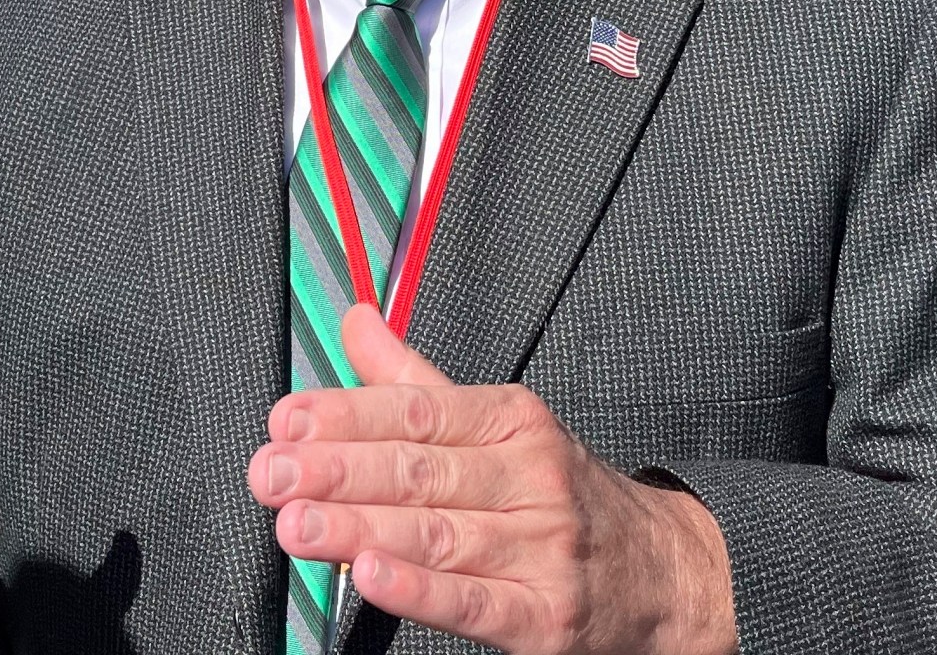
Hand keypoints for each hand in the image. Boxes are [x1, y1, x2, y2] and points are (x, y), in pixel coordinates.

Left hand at [249, 305, 737, 654]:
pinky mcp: (543, 616)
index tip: (286, 422)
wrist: (664, 574)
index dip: (348, 415)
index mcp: (513, 422)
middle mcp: (530, 478)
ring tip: (297, 524)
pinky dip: (420, 590)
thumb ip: (414, 381)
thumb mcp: (500, 425)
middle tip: (272, 474)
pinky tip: (370, 576)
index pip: (419, 413)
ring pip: (438, 534)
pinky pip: (473, 601)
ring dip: (361, 528)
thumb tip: (354, 320)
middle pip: (421, 471)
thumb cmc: (562, 496)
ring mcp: (540, 548)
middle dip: (338, 471)